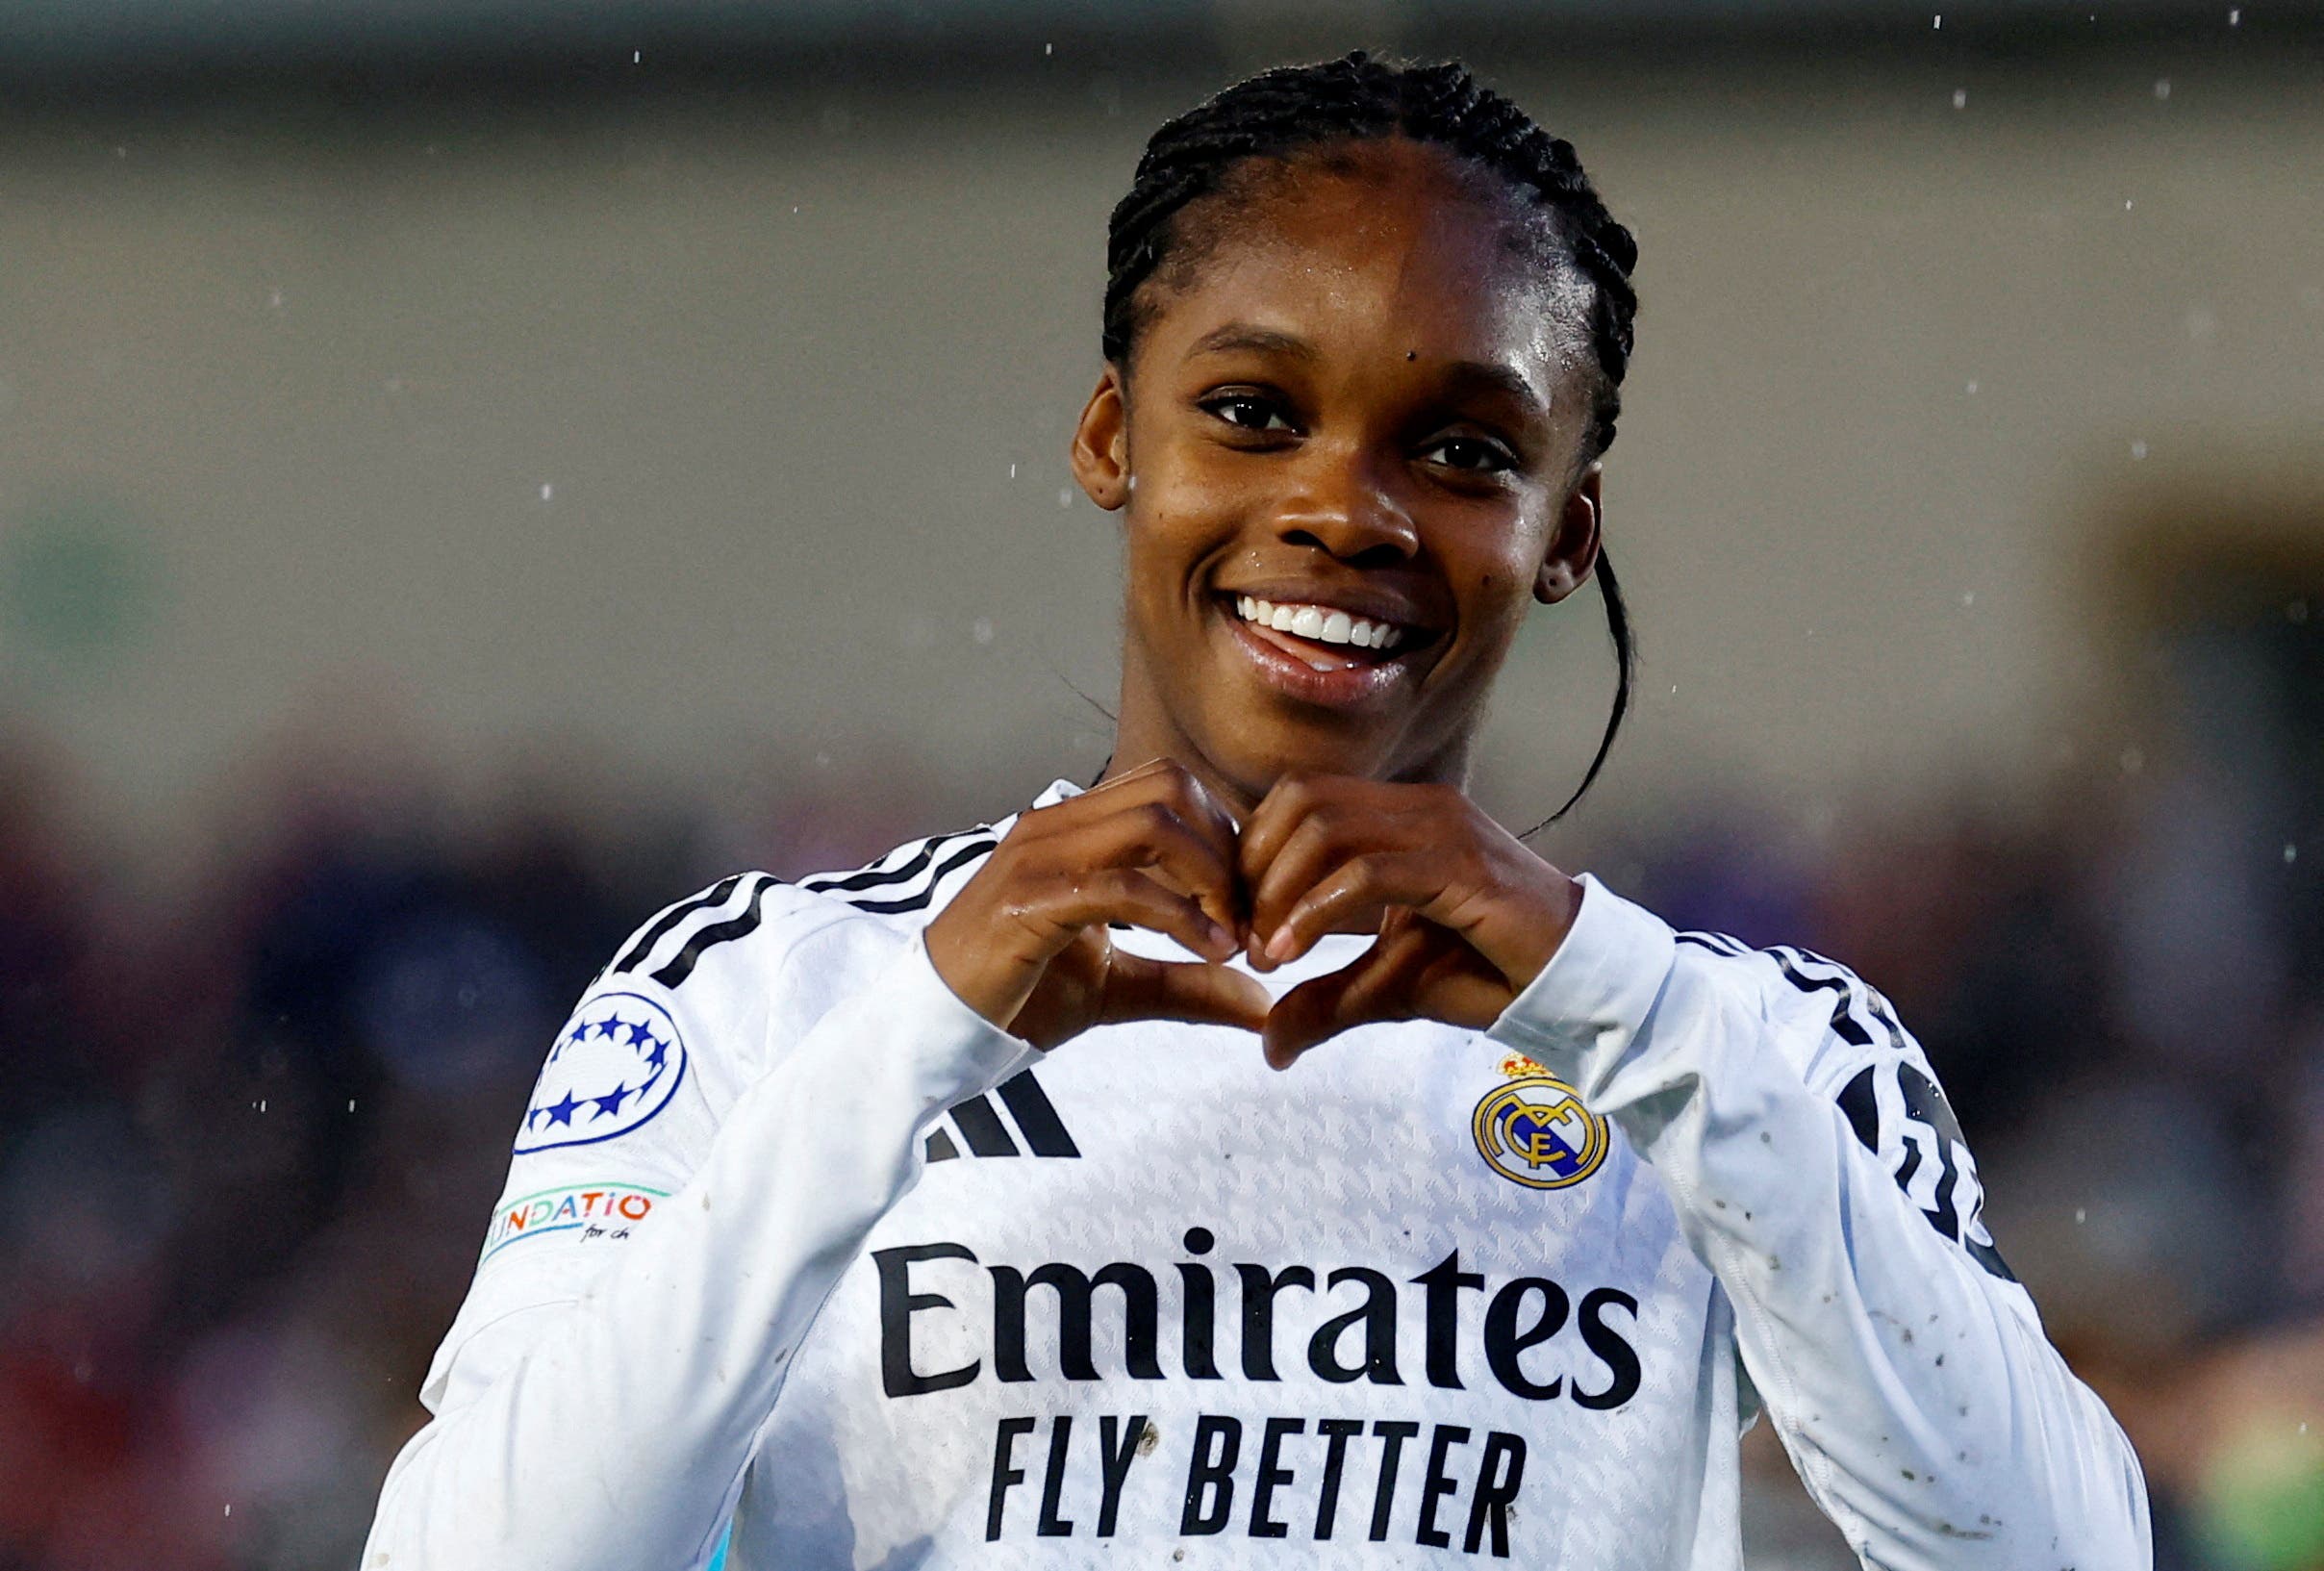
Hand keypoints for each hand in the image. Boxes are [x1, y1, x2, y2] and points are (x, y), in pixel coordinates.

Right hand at [924, 759, 1270, 1049]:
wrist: (936, 1029)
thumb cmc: (1021, 997)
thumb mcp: (1122, 988)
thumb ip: (1190, 986)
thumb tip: (1265, 1005)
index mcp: (1075, 828)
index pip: (1170, 786)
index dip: (1225, 835)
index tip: (1248, 905)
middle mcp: (1056, 826)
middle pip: (1172, 786)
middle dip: (1226, 848)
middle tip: (1247, 917)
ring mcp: (1039, 857)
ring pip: (1154, 823)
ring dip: (1209, 877)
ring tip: (1229, 937)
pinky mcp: (1029, 901)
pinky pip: (1122, 886)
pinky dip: (1180, 916)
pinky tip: (1208, 952)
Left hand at [1238, 775, 1583, 1068]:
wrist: (1574, 979)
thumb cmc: (1487, 970)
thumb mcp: (1389, 986)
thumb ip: (1326, 1001)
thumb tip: (1268, 1045)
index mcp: (1399, 813)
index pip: (1298, 798)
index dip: (1253, 853)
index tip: (1238, 922)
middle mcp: (1417, 806)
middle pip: (1300, 801)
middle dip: (1255, 869)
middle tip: (1244, 939)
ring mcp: (1441, 829)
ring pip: (1326, 828)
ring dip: (1278, 891)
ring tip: (1268, 952)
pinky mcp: (1461, 866)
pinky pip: (1368, 872)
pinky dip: (1316, 911)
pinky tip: (1293, 953)